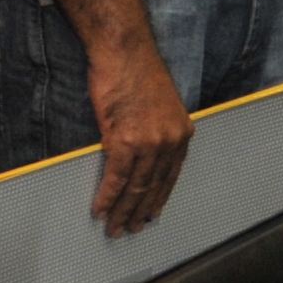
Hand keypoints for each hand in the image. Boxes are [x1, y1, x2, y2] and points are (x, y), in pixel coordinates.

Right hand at [85, 48, 194, 235]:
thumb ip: (156, 132)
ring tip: (113, 227)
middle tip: (129, 230)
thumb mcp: (159, 106)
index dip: (159, 198)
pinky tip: (100, 210)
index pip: (171, 175)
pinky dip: (107, 197)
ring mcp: (148, 142)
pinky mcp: (124, 140)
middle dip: (140, 211)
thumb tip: (142, 156)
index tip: (151, 214)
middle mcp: (170, 140)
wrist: (124, 52)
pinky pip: (116, 177)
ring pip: (135, 187)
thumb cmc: (136, 74)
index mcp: (181, 132)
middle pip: (153, 186)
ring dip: (122, 211)